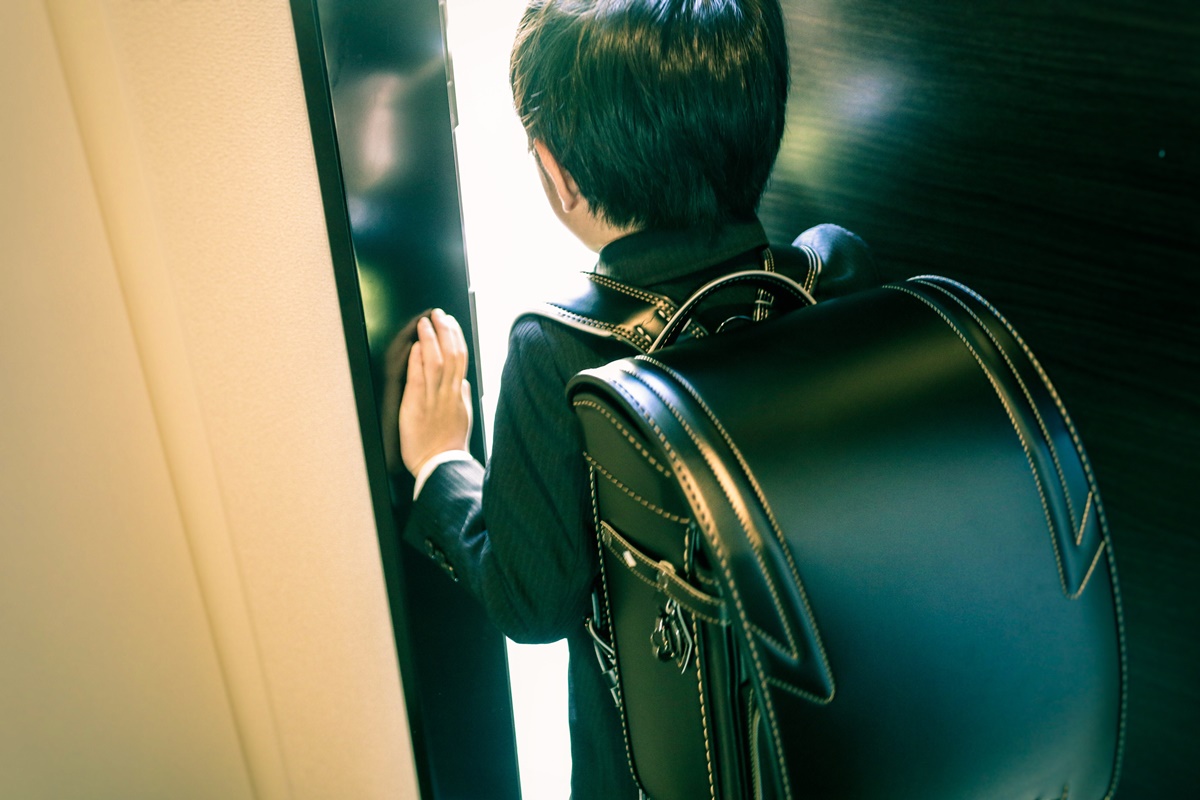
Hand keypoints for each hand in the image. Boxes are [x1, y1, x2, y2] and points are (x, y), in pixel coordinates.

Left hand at [398, 309, 472, 476]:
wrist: (440, 467)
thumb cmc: (449, 447)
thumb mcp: (463, 419)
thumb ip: (462, 397)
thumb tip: (462, 381)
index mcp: (459, 395)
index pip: (461, 358)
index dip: (456, 337)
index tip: (450, 323)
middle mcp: (449, 394)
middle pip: (452, 355)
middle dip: (446, 330)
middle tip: (438, 314)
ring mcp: (434, 399)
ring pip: (437, 362)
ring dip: (431, 339)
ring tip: (425, 322)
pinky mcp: (417, 407)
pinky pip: (419, 379)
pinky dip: (419, 361)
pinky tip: (417, 346)